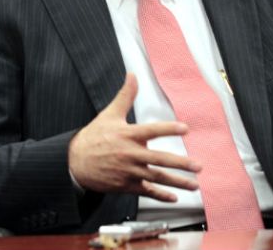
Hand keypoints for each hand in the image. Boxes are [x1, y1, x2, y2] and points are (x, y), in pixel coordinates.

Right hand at [68, 73, 201, 201]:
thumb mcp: (110, 114)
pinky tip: (173, 197)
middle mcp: (130, 153)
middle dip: (180, 163)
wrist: (75, 161)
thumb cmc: (94, 137)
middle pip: (158, 159)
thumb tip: (132, 76)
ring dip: (176, 182)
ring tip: (193, 184)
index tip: (185, 129)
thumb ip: (125, 96)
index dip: (168, 129)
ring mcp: (128, 171)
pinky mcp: (125, 185)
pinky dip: (160, 196)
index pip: (151, 130)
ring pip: (156, 177)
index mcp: (128, 135)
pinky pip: (146, 191)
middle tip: (197, 165)